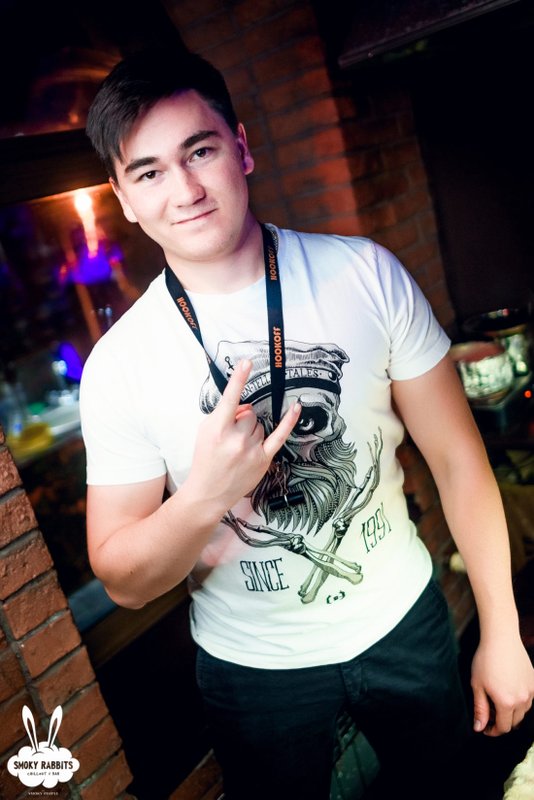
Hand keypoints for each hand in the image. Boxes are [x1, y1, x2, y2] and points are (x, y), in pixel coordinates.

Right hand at [186, 359, 300, 511]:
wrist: (208, 492)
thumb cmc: (206, 459)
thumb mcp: (205, 432)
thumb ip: (224, 414)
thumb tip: (245, 406)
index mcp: (218, 429)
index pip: (230, 399)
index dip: (239, 379)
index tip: (247, 362)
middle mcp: (236, 438)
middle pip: (249, 413)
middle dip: (242, 420)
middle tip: (231, 436)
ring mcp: (251, 449)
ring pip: (259, 424)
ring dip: (251, 430)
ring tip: (238, 447)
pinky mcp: (263, 459)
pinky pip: (280, 435)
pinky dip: (289, 420)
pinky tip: (296, 407)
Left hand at [471, 634, 533, 735]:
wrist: (501, 639)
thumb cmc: (485, 660)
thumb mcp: (477, 685)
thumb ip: (480, 709)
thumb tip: (479, 728)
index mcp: (506, 703)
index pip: (504, 727)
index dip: (493, 731)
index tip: (485, 728)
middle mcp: (522, 700)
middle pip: (515, 721)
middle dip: (501, 721)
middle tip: (489, 710)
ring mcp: (531, 691)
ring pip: (523, 711)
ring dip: (512, 711)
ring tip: (497, 698)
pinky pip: (529, 698)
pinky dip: (519, 699)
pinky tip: (508, 688)